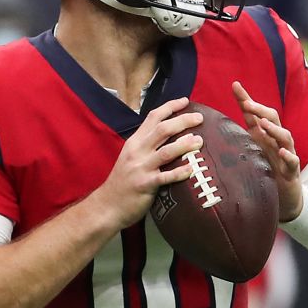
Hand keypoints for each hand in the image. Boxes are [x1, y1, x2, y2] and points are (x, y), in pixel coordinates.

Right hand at [94, 97, 204, 229]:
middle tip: (199, 118)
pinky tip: (191, 169)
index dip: (170, 107)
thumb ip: (146, 145)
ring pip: (166, 151)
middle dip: (183, 121)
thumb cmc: (123, 182)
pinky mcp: (145, 185)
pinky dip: (179, 173)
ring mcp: (141, 168)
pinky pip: (165, 177)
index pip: (152, 118)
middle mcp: (137, 152)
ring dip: (184, 145)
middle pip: (162, 130)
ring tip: (199, 141)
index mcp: (134, 142)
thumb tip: (169, 135)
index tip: (185, 101)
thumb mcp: (130, 157)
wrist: (107, 206)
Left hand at [233, 82, 303, 221]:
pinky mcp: (292, 170)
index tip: (234, 85)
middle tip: (247, 104)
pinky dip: (287, 155)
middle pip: (272, 119)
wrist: (282, 196)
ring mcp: (286, 154)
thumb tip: (214, 125)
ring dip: (274, 129)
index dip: (246, 99)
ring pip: (285, 136)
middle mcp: (277, 140)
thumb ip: (236, 138)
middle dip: (260, 110)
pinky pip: (292, 160)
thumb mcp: (249, 152)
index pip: (256, 112)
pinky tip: (280, 151)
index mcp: (265, 135)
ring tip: (263, 124)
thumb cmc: (265, 170)